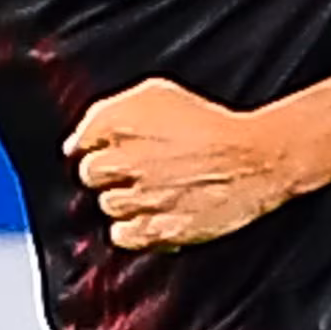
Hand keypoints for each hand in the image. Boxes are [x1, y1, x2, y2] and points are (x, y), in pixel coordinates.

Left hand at [65, 79, 296, 251]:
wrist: (254, 158)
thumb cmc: (211, 124)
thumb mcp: (159, 93)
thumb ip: (109, 110)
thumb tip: (76, 138)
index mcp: (121, 123)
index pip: (81, 141)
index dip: (96, 147)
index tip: (109, 152)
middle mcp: (124, 160)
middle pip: (89, 175)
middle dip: (107, 174)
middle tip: (134, 172)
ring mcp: (140, 197)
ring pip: (107, 205)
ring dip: (124, 201)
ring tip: (153, 192)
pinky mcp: (157, 228)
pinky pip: (122, 236)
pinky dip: (132, 230)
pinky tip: (152, 216)